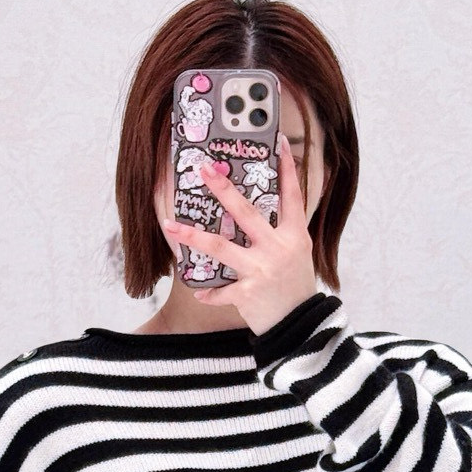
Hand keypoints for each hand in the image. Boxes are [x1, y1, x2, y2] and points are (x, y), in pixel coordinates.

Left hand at [160, 134, 317, 334]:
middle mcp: (277, 249)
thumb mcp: (299, 254)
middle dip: (223, 189)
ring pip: (220, 248)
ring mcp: (261, 270)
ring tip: (170, 225)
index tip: (277, 143)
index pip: (292, 196)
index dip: (286, 169)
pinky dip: (209, 292)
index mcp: (294, 236)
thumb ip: (283, 232)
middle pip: (245, 213)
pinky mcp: (248, 293)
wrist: (302, 328)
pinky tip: (199, 291)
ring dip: (192, 236)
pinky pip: (221, 290)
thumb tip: (264, 208)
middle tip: (204, 169)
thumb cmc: (296, 288)